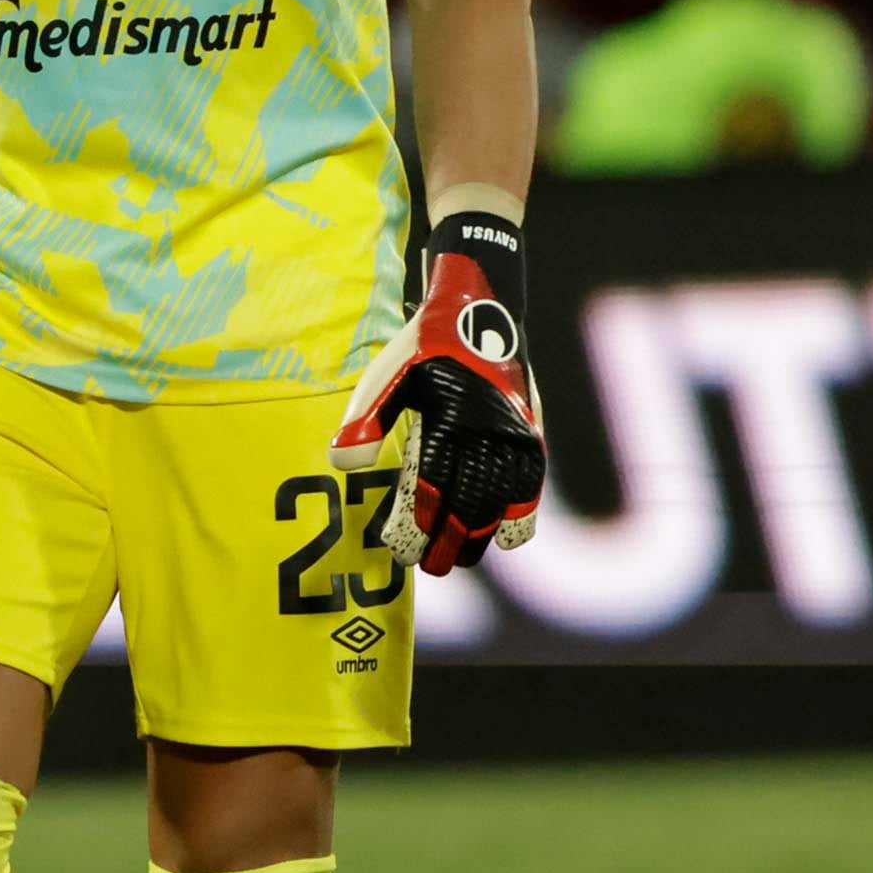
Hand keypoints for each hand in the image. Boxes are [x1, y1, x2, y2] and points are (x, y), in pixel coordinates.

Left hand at [333, 213, 544, 574]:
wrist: (480, 306)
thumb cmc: (423, 346)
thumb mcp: (386, 374)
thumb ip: (365, 420)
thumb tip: (341, 465)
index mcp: (448, 418)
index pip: (433, 488)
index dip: (419, 525)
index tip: (403, 550)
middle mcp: (487, 429)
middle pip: (470, 503)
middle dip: (450, 540)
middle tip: (432, 566)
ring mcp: (514, 432)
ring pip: (503, 499)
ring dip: (482, 533)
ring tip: (463, 556)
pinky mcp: (531, 431)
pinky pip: (532, 483)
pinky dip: (522, 513)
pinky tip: (508, 537)